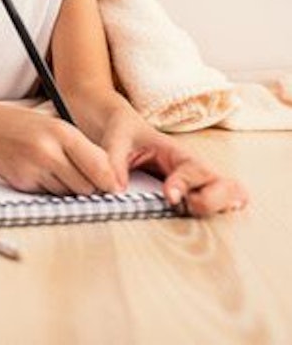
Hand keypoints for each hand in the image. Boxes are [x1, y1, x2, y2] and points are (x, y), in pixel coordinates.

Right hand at [0, 106, 120, 195]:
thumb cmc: (27, 127)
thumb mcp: (57, 127)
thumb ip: (84, 150)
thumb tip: (109, 180)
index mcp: (62, 133)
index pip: (99, 166)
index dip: (110, 182)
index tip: (116, 189)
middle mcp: (48, 151)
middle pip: (86, 186)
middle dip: (89, 186)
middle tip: (83, 178)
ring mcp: (34, 168)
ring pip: (68, 193)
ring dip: (68, 188)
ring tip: (56, 169)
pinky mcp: (22, 182)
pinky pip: (49, 195)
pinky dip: (49, 188)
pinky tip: (39, 172)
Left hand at [102, 113, 248, 215]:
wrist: (127, 130)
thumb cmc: (126, 134)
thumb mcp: (116, 141)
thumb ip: (115, 163)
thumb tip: (117, 190)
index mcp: (177, 153)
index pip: (193, 169)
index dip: (185, 184)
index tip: (170, 197)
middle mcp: (195, 169)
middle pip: (227, 185)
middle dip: (212, 201)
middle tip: (187, 206)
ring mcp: (200, 183)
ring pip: (232, 196)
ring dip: (219, 208)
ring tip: (193, 211)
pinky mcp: (197, 195)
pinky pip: (221, 206)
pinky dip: (219, 214)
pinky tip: (198, 217)